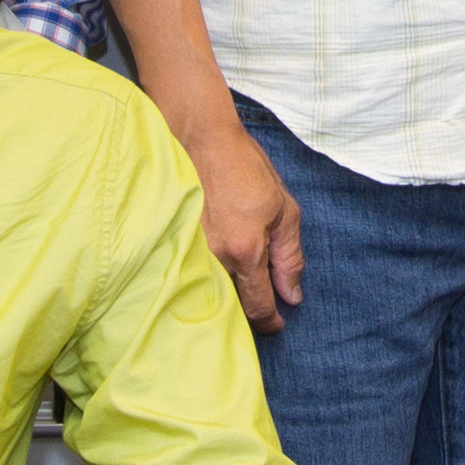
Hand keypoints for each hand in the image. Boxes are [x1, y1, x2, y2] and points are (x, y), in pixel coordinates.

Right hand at [173, 112, 305, 330]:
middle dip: (248, 313)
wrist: (200, 139)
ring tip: (238, 290)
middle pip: (232, 306)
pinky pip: (190, 276)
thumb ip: (289, 256)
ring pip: (210, 293)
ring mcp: (188, 252)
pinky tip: (212, 278)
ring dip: (226, 298)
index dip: (270, 322)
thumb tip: (293, 295)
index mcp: (245, 251)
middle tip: (260, 307)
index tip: (277, 325)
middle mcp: (213, 258)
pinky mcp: (171, 244)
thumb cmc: (244, 167)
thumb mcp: (284, 208)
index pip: (258, 305)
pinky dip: (205, 283)